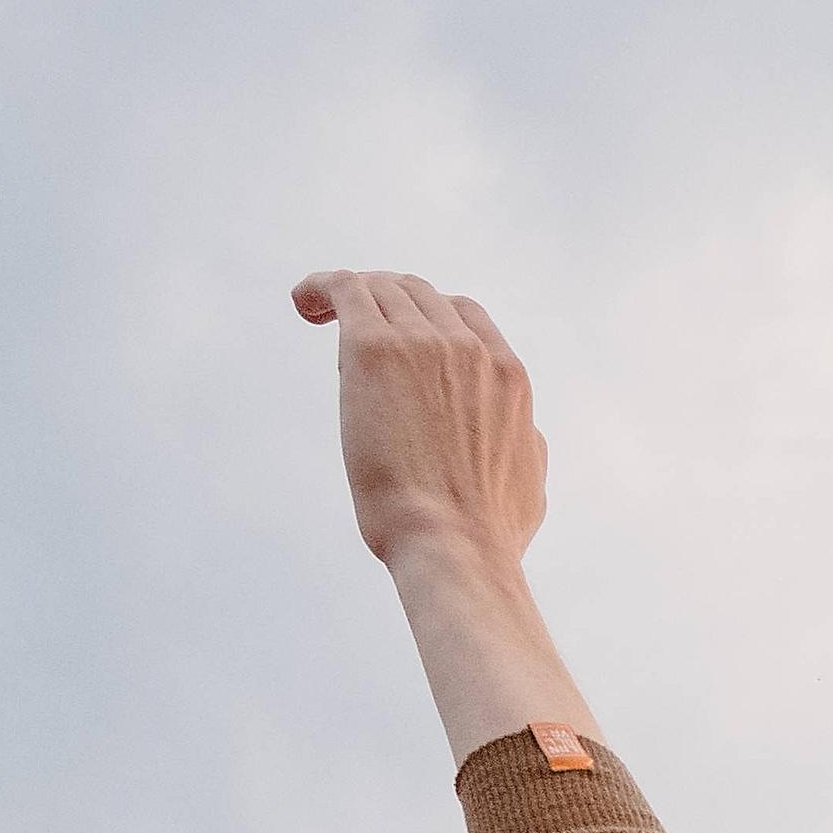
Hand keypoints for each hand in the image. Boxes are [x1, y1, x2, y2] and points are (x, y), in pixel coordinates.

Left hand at [294, 268, 548, 576]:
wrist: (455, 544)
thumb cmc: (488, 532)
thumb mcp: (530, 479)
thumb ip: (526, 442)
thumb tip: (526, 434)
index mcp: (505, 373)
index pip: (461, 313)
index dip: (426, 318)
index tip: (400, 339)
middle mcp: (466, 347)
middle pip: (417, 294)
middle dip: (384, 303)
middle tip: (353, 328)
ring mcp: (422, 343)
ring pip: (379, 288)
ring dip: (350, 299)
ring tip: (318, 315)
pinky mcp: (373, 349)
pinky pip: (343, 289)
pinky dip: (320, 288)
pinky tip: (301, 302)